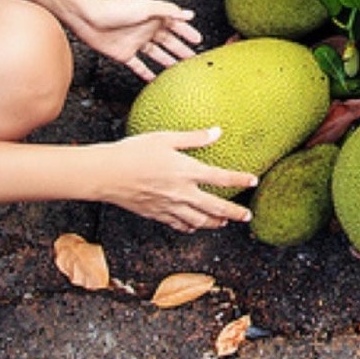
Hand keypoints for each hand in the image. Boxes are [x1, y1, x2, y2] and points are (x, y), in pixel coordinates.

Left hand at [69, 0, 202, 80]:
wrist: (88, 16)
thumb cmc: (114, 7)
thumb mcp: (145, 7)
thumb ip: (167, 10)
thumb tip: (188, 14)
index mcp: (154, 17)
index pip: (176, 26)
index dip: (187, 32)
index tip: (198, 40)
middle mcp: (146, 29)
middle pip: (168, 42)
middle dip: (181, 49)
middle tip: (193, 59)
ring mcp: (135, 42)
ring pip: (156, 54)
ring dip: (167, 61)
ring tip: (178, 70)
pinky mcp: (124, 53)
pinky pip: (138, 65)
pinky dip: (145, 73)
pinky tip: (153, 79)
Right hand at [90, 128, 256, 231]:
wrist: (106, 174)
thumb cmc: (133, 151)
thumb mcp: (165, 138)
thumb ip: (194, 138)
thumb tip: (217, 132)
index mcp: (186, 171)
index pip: (221, 177)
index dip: (240, 179)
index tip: (253, 180)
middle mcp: (181, 193)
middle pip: (216, 207)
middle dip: (235, 213)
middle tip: (247, 216)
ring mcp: (169, 207)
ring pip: (199, 221)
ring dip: (215, 222)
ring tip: (224, 223)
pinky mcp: (156, 214)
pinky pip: (179, 225)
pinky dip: (190, 227)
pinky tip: (194, 226)